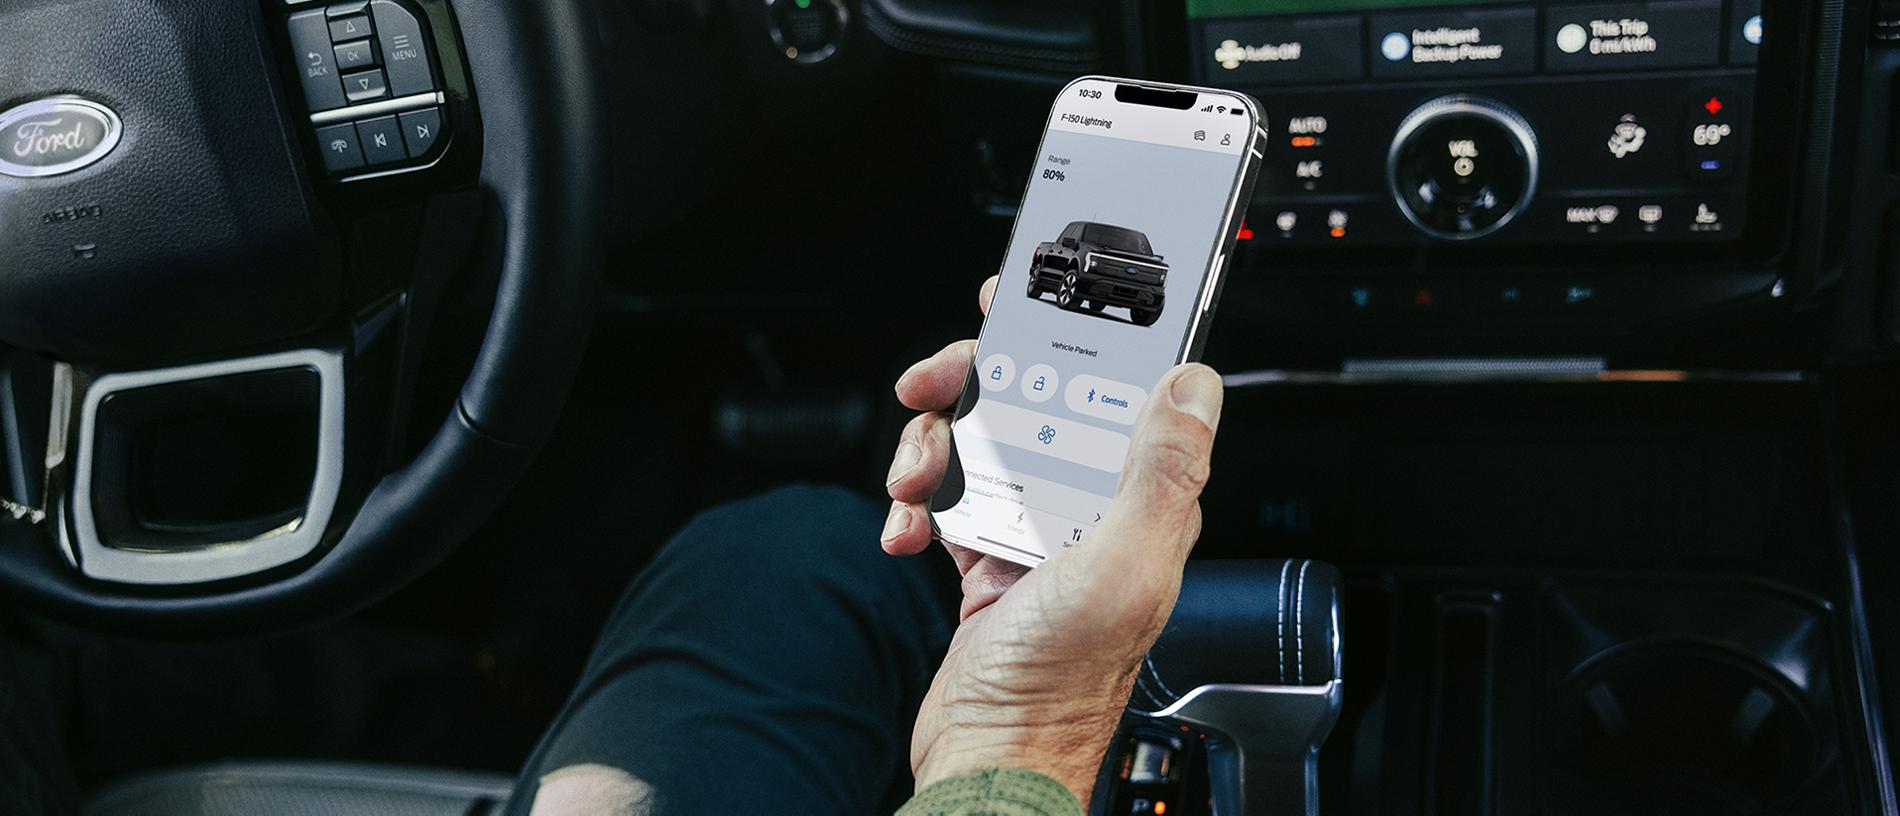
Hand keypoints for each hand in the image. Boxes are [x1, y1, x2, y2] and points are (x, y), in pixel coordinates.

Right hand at [881, 275, 1224, 804]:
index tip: (1028, 297)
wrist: (989, 760)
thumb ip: (1159, 473)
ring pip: (982, 440)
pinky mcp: (986, 556)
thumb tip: (1195, 384)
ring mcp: (1036, 529)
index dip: (1076, 333)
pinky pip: (947, 497)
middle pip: (1034, 399)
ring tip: (915, 479)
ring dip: (935, 445)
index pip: (1120, 386)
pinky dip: (916, 504)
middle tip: (936, 382)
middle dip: (976, 381)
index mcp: (1140, 499)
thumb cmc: (1059, 686)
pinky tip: (906, 531)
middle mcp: (1092, 507)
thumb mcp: (1122, 568)